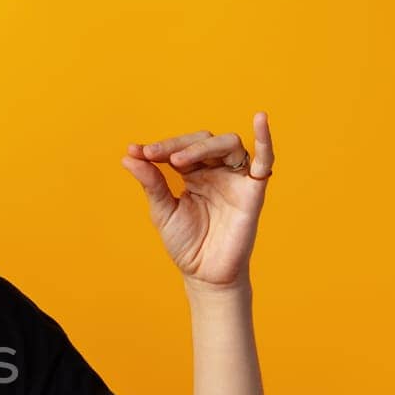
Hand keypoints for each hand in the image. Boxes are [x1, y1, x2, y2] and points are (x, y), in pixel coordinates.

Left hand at [120, 111, 274, 290]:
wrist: (204, 275)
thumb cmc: (186, 244)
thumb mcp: (163, 211)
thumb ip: (151, 183)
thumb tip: (128, 156)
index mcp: (195, 174)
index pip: (181, 149)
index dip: (161, 147)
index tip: (137, 152)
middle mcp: (217, 171)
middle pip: (204, 141)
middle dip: (179, 145)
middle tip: (156, 156)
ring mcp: (236, 179)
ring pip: (229, 144)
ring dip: (203, 147)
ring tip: (179, 161)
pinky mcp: (253, 192)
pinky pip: (265, 161)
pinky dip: (265, 140)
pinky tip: (260, 119)